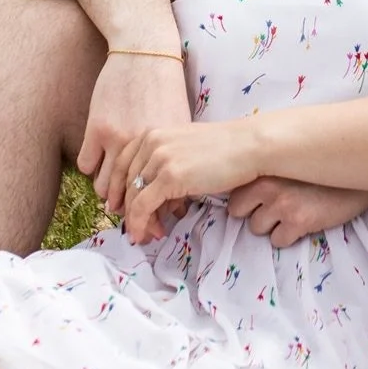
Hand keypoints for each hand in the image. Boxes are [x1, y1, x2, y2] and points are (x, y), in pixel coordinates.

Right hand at [77, 54, 191, 213]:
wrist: (145, 50)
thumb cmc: (166, 86)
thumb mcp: (178, 124)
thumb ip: (173, 157)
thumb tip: (174, 196)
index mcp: (166, 149)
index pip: (157, 196)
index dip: (154, 214)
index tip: (152, 223)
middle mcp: (142, 148)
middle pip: (128, 198)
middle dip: (129, 212)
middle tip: (129, 215)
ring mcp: (116, 138)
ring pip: (103, 187)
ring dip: (108, 194)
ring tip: (113, 194)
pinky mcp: (95, 127)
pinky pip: (86, 166)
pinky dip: (92, 169)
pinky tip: (99, 165)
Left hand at [120, 121, 262, 244]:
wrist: (249, 146)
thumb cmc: (226, 149)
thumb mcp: (186, 150)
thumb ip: (166, 166)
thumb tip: (157, 196)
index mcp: (153, 133)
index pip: (122, 163)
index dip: (117, 188)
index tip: (118, 206)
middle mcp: (151, 142)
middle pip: (126, 181)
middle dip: (127, 208)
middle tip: (133, 227)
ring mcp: (159, 159)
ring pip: (133, 196)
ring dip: (136, 220)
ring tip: (144, 235)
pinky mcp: (170, 177)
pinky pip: (143, 205)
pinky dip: (140, 223)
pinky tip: (146, 234)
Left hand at [226, 178, 367, 248]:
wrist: (358, 175)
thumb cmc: (323, 165)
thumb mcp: (289, 159)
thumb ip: (267, 167)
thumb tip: (244, 178)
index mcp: (263, 166)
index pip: (233, 193)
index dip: (246, 200)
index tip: (260, 199)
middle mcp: (268, 184)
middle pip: (239, 213)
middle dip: (254, 213)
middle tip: (275, 208)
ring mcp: (282, 204)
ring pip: (257, 229)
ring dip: (272, 225)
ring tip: (293, 213)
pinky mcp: (299, 221)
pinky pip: (278, 241)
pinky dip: (289, 237)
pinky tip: (303, 222)